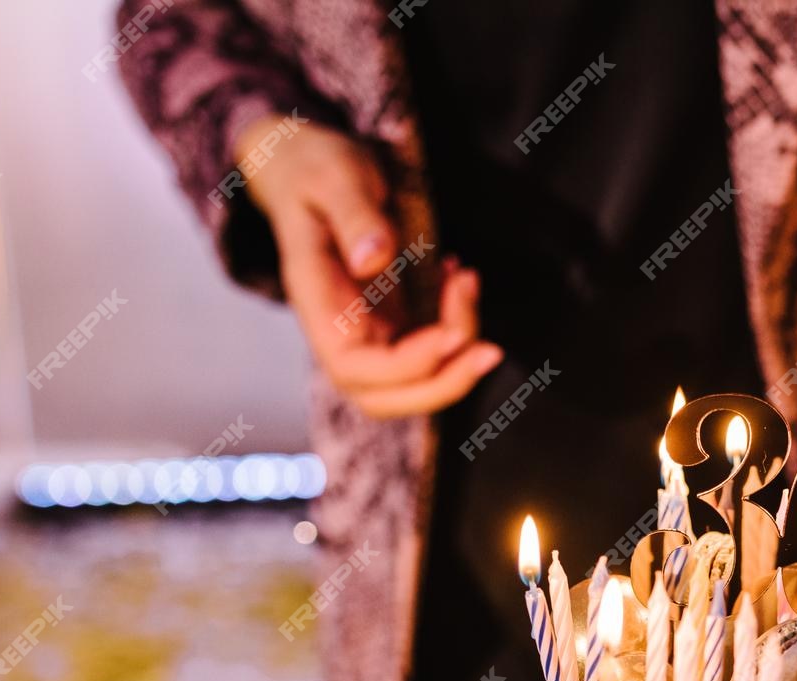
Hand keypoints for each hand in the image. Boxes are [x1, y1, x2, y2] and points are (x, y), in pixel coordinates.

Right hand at [235, 116, 502, 418]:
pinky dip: (457, 328)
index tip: (449, 335)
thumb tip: (373, 259)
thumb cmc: (316, 169)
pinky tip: (459, 278)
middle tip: (490, 348)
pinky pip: (429, 349)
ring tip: (467, 282)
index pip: (355, 369)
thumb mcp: (334, 175)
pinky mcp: (391, 320)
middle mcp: (340, 330)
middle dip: (444, 383)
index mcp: (316, 304)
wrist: (305, 168)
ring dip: (458, 355)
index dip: (407, 366)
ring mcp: (367, 330)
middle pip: (386, 397)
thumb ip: (353, 215)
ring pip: (414, 380)